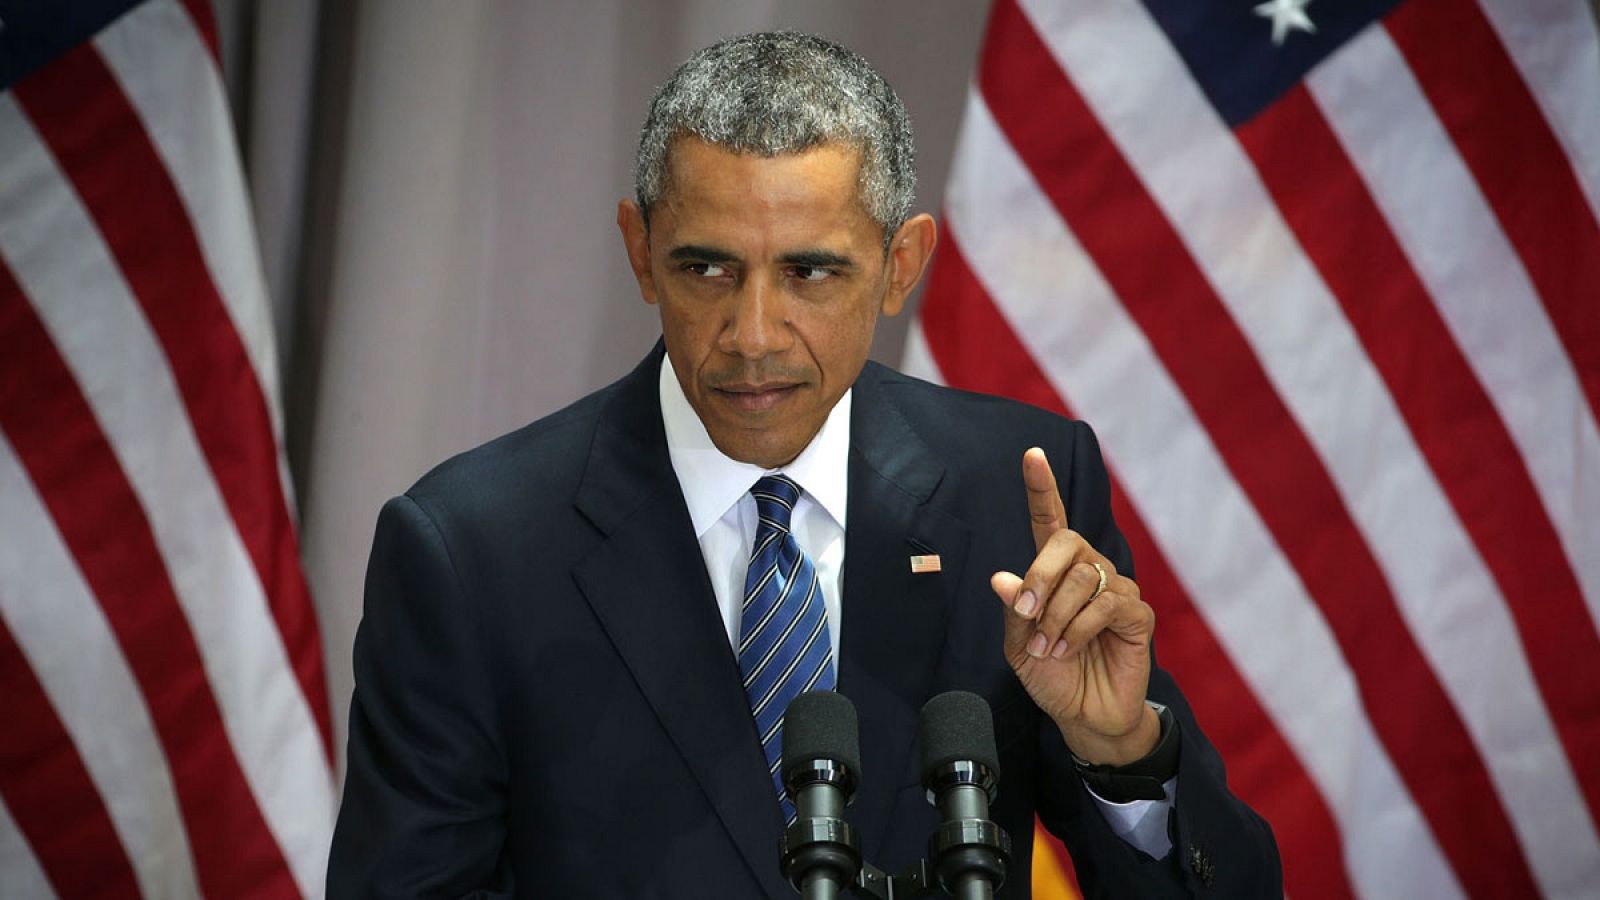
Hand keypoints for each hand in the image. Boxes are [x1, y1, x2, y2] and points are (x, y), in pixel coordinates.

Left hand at [991, 447, 1159, 765]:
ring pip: (1084, 577)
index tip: (1032, 455)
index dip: (1042, 488)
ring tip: (1048, 645)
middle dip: (1040, 577)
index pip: (1050, 521)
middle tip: (1027, 614)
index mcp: (1056, 572)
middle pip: (1067, 543)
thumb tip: (1003, 577)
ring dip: (1057, 615)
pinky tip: (1070, 648)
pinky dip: (1080, 628)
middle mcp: (1089, 572)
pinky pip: (1107, 605)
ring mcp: (1116, 591)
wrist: (1081, 715)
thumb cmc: (1050, 674)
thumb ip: (1013, 610)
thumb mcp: (1017, 645)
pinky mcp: (1137, 616)